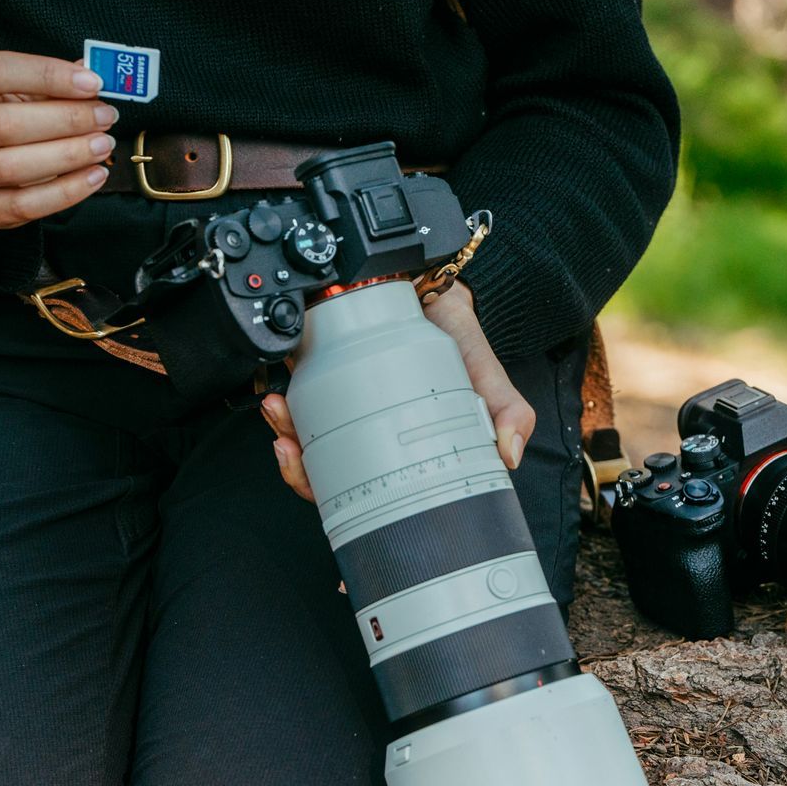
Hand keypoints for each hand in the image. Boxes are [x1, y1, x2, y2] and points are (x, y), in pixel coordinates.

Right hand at [0, 51, 119, 228]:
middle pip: (2, 124)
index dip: (45, 75)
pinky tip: (94, 175)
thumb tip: (94, 76)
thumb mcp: (11, 87)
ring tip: (102, 144)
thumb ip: (46, 81)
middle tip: (104, 116)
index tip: (91, 83)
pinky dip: (65, 192)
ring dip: (67, 156)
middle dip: (64, 120)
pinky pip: (22, 205)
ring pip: (10, 167)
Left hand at [260, 283, 535, 501]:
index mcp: (407, 451)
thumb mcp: (485, 371)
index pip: (372, 493)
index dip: (343, 504)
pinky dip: (284, 408)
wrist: (431, 281)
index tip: (321, 493)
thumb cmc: (457, 334)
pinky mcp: (326, 378)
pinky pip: (298, 405)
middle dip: (300, 471)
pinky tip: (278, 398)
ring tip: (279, 416)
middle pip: (330, 475)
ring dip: (284, 435)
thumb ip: (506, 408)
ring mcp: (347, 407)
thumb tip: (508, 455)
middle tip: (290, 450)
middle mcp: (374, 434)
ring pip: (307, 442)